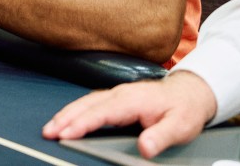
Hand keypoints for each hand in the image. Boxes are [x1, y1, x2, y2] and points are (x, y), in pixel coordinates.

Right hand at [42, 71, 216, 158]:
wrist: (190, 92)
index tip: (66, 133)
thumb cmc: (184, 109)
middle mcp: (121, 93)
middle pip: (88, 104)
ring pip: (86, 102)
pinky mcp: (116, 98)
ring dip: (67, 114)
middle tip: (48, 131)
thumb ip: (161, 137)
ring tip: (50, 127)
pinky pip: (91, 102)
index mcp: (133, 100)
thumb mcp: (180, 127)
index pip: (103, 112)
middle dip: (66, 117)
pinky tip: (66, 119)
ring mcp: (117, 94)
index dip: (83, 123)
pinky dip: (75, 111)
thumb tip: (144, 148)